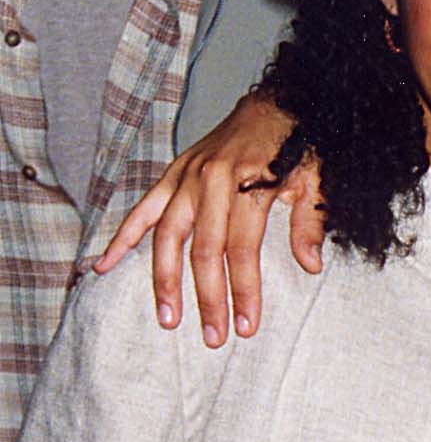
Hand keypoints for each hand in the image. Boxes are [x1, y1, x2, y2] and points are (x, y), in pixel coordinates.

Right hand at [94, 93, 322, 346]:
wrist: (276, 103)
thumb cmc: (299, 147)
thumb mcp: (317, 180)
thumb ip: (310, 222)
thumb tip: (310, 266)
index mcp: (247, 184)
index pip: (242, 249)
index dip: (243, 290)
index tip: (245, 327)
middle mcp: (211, 181)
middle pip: (203, 250)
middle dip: (208, 298)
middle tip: (213, 338)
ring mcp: (186, 177)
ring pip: (167, 236)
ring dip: (165, 280)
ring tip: (167, 319)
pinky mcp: (172, 174)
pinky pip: (142, 210)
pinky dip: (121, 238)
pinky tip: (102, 266)